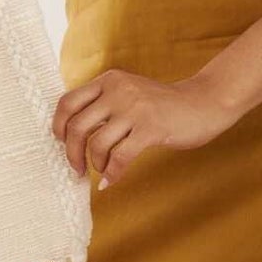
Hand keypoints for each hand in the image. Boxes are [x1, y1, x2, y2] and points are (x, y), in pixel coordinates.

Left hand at [51, 67, 239, 188]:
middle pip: (76, 126)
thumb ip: (104, 104)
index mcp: (109, 80)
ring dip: (95, 164)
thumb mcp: (129, 93)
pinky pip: (121, 157)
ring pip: (96, 144)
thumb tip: (73, 133)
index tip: (61, 143)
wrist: (203, 103)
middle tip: (77, 169)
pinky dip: (112, 173)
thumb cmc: (163, 105)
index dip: (58, 126)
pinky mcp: (151, 128)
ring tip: (102, 171)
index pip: (67, 102)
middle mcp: (118, 90)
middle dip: (72, 153)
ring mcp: (135, 109)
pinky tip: (111, 181)